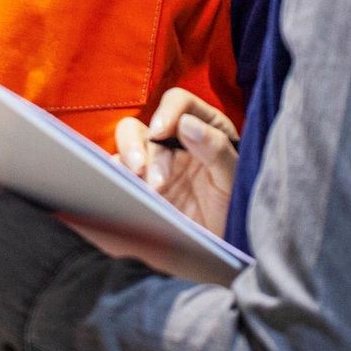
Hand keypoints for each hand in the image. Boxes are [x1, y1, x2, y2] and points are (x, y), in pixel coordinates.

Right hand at [115, 88, 239, 235]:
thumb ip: (216, 149)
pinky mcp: (139, 186)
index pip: (180, 103)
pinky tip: (125, 193)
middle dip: (139, 148)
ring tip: (143, 189)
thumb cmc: (236, 209)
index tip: (160, 132)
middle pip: (143, 126)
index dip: (167, 112)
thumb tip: (186, 124)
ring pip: (125, 148)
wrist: (223, 246)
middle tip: (147, 175)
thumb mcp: (234, 180)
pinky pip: (116, 174)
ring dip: (128, 164)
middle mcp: (175, 141)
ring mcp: (154, 164)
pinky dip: (114, 180)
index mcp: (204, 127)